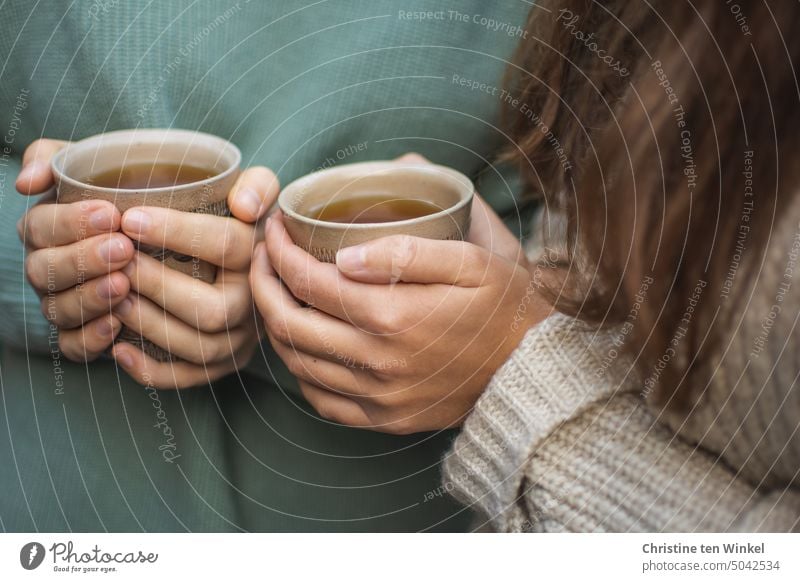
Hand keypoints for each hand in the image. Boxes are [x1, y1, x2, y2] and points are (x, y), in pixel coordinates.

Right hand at [17, 139, 133, 359]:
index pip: (40, 227)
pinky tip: (115, 325)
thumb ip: (54, 160)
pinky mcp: (80, 334)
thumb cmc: (128, 191)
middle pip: (44, 269)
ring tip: (123, 284)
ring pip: (58, 307)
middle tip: (123, 248)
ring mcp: (61, 302)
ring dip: (89, 297)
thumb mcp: (95, 163)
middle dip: (83, 259)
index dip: (71, 223)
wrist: (163, 229)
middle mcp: (46, 268)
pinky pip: (72, 345)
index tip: (111, 214)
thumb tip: (26, 182)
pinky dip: (89, 338)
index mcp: (45, 228)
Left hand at [111, 166, 277, 387]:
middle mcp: (256, 305)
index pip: (228, 244)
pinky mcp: (220, 365)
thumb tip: (245, 206)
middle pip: (212, 309)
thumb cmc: (236, 220)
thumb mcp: (258, 189)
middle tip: (116, 262)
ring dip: (147, 323)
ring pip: (197, 347)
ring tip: (111, 294)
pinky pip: (186, 378)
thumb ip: (258, 185)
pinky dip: (149, 369)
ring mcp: (240, 340)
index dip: (178, 232)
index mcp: (262, 257)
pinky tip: (116, 346)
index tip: (129, 218)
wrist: (242, 261)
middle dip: (157, 286)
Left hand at [251, 171, 549, 433]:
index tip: (275, 226)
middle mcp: (376, 361)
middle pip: (288, 323)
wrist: (531, 369)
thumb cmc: (503, 306)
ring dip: (274, 324)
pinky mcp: (385, 419)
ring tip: (276, 292)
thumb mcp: (471, 260)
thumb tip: (343, 255)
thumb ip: (406, 252)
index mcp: (392, 315)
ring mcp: (378, 396)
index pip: (306, 280)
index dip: (279, 249)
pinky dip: (300, 370)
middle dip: (262, 283)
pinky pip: (322, 400)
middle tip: (263, 255)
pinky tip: (304, 345)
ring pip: (297, 362)